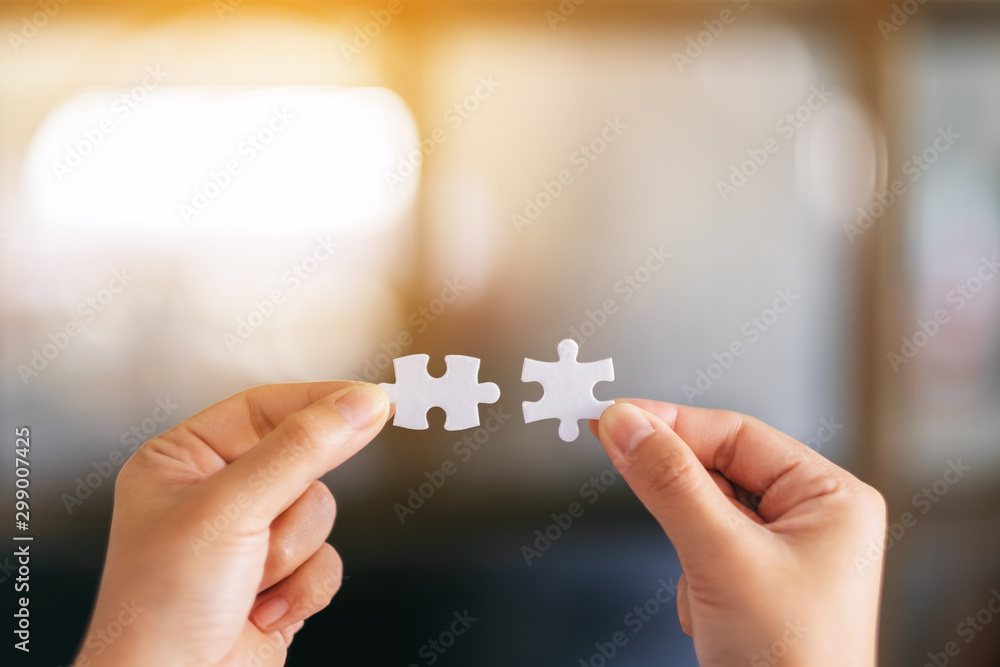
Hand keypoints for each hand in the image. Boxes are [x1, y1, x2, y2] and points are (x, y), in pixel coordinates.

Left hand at [76, 382, 389, 666]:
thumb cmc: (161, 608)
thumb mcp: (231, 509)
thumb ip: (301, 450)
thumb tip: (360, 404)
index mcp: (182, 461)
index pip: (264, 407)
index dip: (318, 402)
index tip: (374, 400)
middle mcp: (216, 496)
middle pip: (303, 464)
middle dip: (288, 509)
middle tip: (267, 524)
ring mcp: (250, 541)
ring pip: (320, 514)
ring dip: (292, 554)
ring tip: (249, 580)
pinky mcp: (280, 582)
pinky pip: (328, 561)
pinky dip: (303, 588)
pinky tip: (262, 610)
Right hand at [592, 400, 885, 666]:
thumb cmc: (791, 663)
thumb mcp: (721, 557)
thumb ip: (670, 483)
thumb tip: (626, 424)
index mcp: (831, 498)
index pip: (737, 434)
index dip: (673, 423)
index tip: (616, 416)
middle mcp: (813, 520)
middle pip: (720, 468)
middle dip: (680, 493)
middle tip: (618, 459)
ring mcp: (784, 554)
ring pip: (706, 510)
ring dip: (688, 543)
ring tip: (706, 589)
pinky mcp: (756, 584)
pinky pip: (703, 548)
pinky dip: (691, 572)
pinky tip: (709, 610)